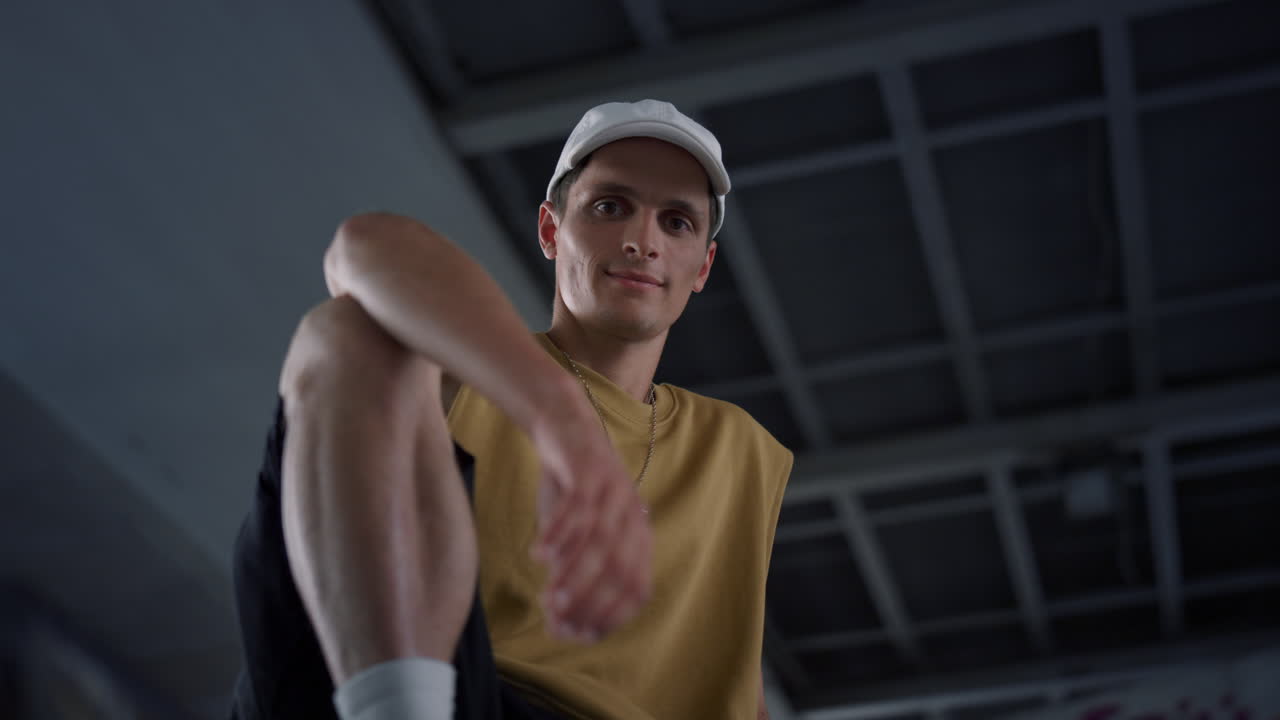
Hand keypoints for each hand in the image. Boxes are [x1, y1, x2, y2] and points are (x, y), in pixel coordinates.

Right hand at [529, 411, 652, 642]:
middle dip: (589, 598)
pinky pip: (577, 507)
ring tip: (549, 594)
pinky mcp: (591, 470)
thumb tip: (559, 621)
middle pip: (619, 568)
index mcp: (639, 537)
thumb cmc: (571, 492)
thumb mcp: (578, 535)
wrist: (567, 429)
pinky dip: (558, 533)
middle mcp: (633, 516)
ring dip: (574, 572)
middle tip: (557, 615)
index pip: (637, 588)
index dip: (610, 614)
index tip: (577, 632)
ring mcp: (615, 491)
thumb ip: (571, 572)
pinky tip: (537, 553)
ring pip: (599, 540)